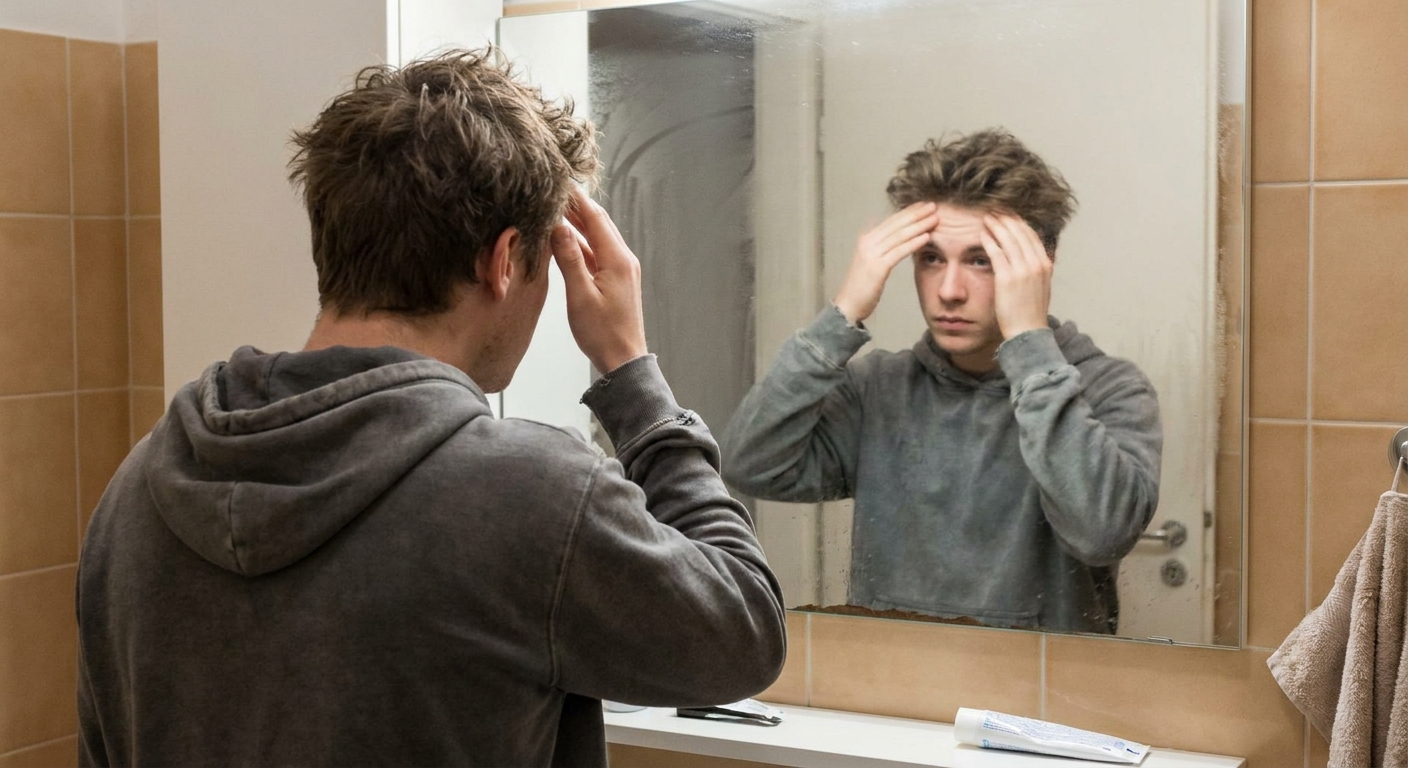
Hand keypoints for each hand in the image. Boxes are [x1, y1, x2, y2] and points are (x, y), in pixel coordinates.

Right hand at [551, 188, 648, 372]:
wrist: (623, 360)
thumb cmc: (602, 333)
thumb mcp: (580, 295)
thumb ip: (569, 258)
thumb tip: (559, 227)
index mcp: (617, 259)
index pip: (596, 218)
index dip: (577, 199)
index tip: (561, 182)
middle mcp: (623, 260)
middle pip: (599, 223)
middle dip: (577, 206)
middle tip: (555, 191)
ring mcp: (621, 270)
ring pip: (598, 238)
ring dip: (579, 224)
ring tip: (557, 209)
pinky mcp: (616, 280)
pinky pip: (598, 254)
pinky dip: (582, 243)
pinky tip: (566, 239)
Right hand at [832, 202, 939, 323]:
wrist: (848, 305)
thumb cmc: (862, 287)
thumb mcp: (871, 262)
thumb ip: (882, 248)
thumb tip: (896, 238)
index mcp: (867, 239)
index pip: (891, 220)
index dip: (908, 211)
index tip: (924, 205)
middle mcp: (868, 243)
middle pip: (896, 224)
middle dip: (916, 214)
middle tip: (933, 206)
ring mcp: (871, 254)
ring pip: (899, 235)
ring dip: (919, 225)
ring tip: (934, 219)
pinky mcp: (876, 267)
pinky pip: (898, 252)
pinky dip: (913, 243)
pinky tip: (926, 237)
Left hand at [980, 213, 1052, 338]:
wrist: (1028, 332)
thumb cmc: (1030, 312)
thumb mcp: (1041, 287)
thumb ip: (1038, 269)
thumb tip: (1034, 257)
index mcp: (1045, 264)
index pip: (1031, 235)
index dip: (1019, 222)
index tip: (1009, 214)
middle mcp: (1036, 264)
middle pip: (1020, 232)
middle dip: (1006, 218)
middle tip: (995, 209)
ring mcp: (1022, 270)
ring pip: (1008, 239)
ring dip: (996, 225)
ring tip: (986, 217)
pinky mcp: (1007, 278)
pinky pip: (996, 253)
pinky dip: (989, 241)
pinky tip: (982, 234)